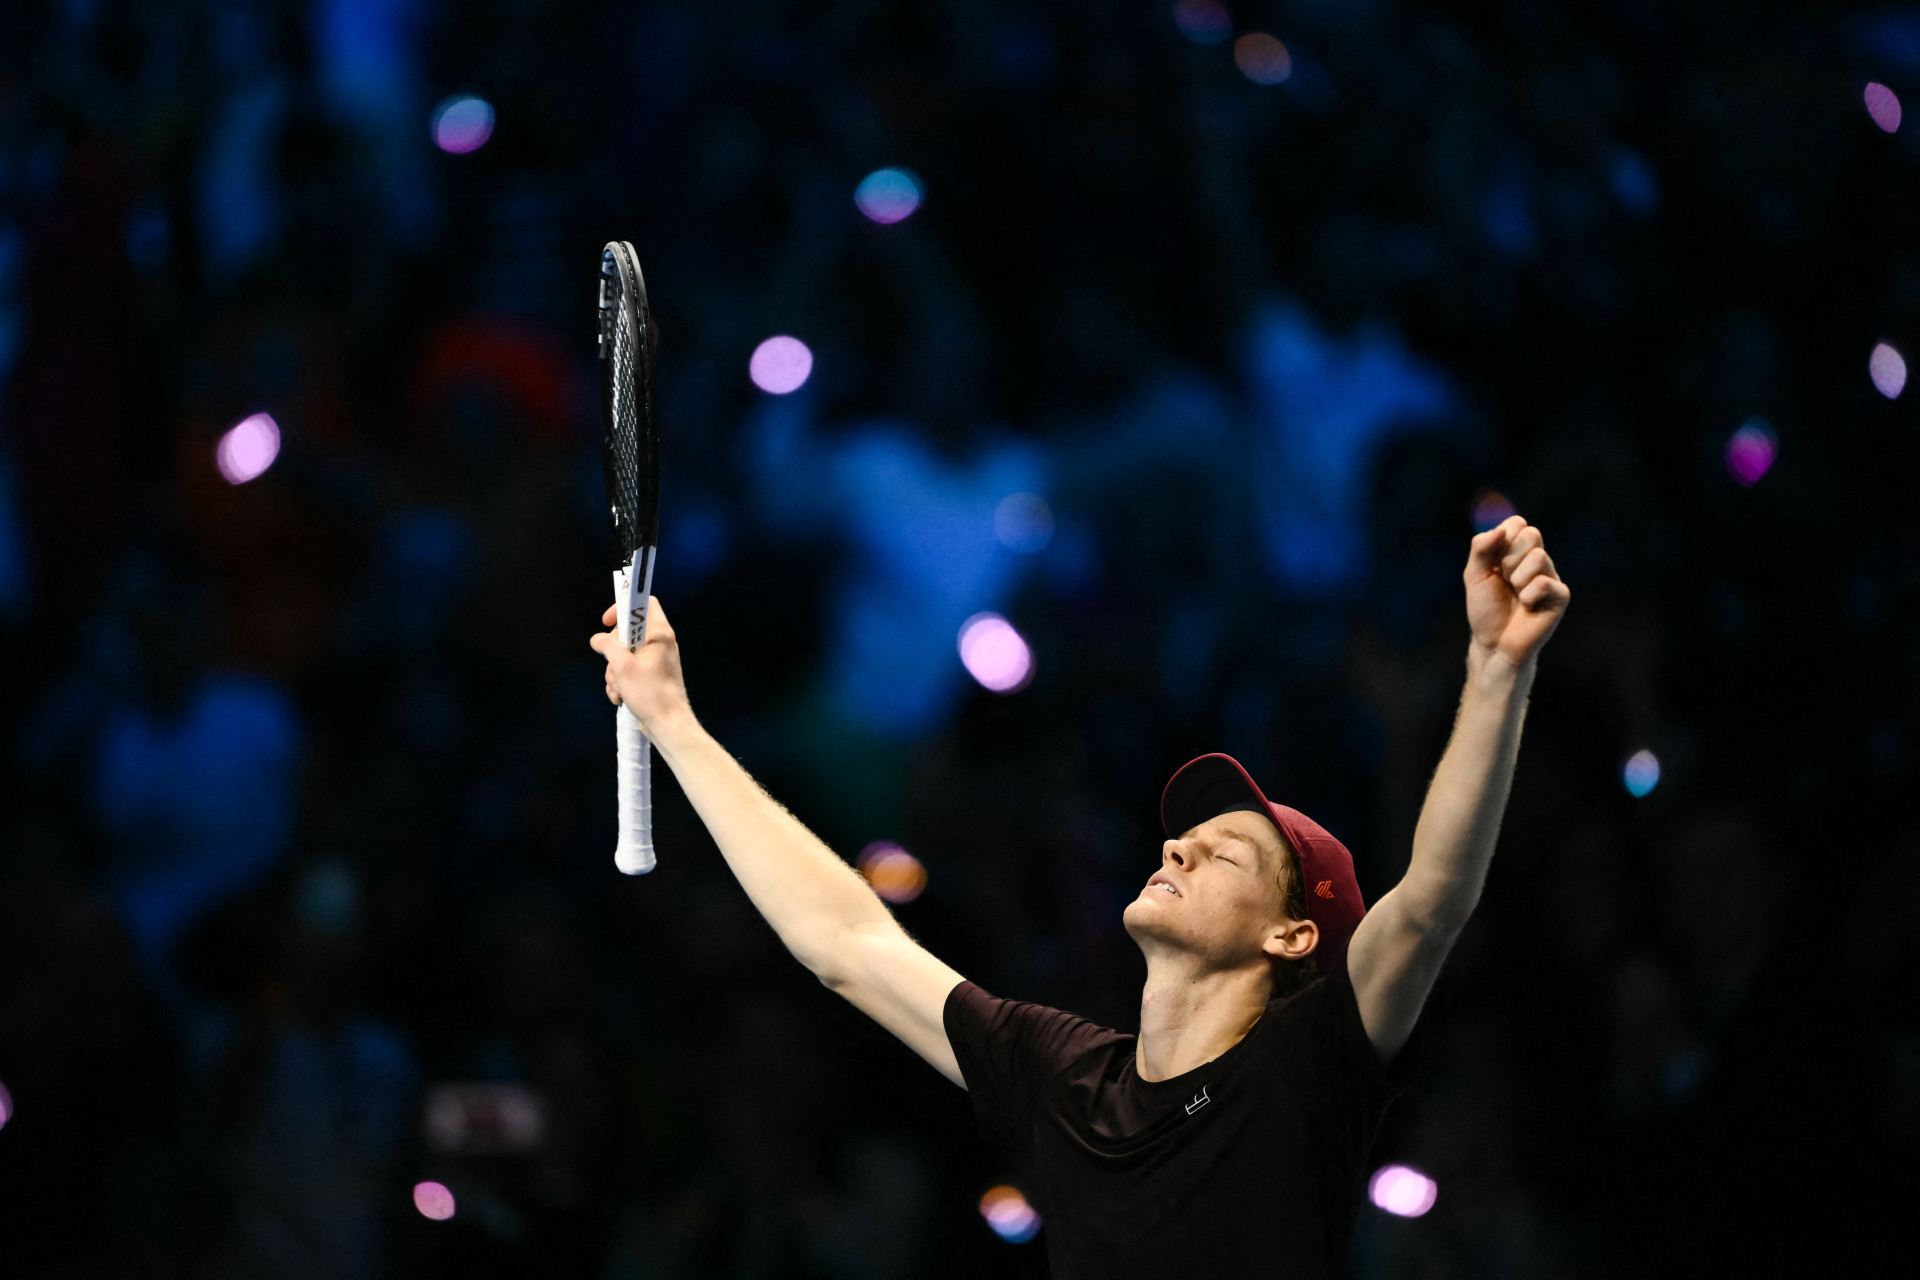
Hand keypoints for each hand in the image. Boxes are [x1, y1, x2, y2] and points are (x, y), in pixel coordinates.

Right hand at [589, 596, 695, 740]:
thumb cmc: (650, 693)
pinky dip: (621, 682)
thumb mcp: (623, 666)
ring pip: (623, 655)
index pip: (644, 604)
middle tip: (615, 666)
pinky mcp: (650, 676)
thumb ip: (608, 646)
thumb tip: (597, 639)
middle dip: (613, 653)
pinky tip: (621, 697)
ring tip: (620, 688)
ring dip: (614, 672)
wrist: (668, 724)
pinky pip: (628, 671)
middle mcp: (659, 643)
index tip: (607, 622)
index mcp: (660, 634)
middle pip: (626, 633)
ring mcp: (655, 660)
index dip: (624, 608)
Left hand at [1463, 516, 1569, 667]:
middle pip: (1531, 534)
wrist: (1494, 643)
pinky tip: (1527, 607)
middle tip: (1505, 579)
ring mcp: (1551, 577)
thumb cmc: (1486, 609)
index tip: (1493, 561)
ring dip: (1517, 579)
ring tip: (1516, 595)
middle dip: (1509, 558)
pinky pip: (1544, 582)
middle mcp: (1537, 560)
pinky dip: (1528, 596)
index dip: (1503, 538)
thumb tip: (1500, 530)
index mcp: (1517, 551)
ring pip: (1538, 557)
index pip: (1518, 523)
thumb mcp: (1475, 575)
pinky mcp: (1561, 595)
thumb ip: (1481, 548)